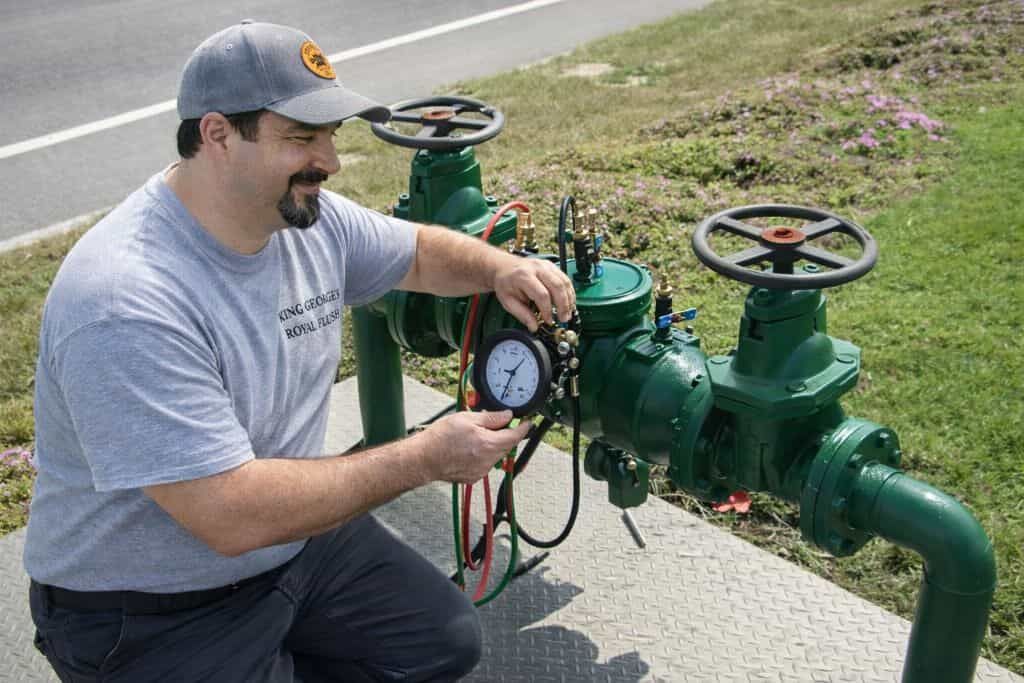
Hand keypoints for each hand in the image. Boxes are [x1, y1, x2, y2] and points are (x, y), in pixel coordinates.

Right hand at [417, 410, 531, 483]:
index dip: (524, 428)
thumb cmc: (440, 438)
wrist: (423, 459)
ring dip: (491, 445)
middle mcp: (487, 460)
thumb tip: (507, 416)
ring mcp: (481, 471)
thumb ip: (491, 418)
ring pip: (495, 455)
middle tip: (494, 424)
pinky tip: (467, 449)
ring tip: (472, 437)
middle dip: (504, 435)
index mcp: (488, 444)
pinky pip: (485, 464)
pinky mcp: (473, 477)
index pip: (515, 436)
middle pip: (506, 446)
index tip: (528, 422)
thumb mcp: (466, 419)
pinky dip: (482, 455)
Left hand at [492, 258, 574, 331]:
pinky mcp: (551, 266)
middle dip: (563, 305)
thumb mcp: (508, 301)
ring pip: (564, 282)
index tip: (548, 321)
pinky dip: (569, 292)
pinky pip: (565, 279)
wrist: (504, 267)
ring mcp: (546, 265)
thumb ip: (522, 314)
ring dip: (569, 299)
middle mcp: (536, 268)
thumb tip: (534, 327)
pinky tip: (568, 303)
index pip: (542, 295)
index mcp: (523, 276)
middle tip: (563, 319)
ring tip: (567, 313)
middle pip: (557, 286)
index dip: (547, 310)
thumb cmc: (505, 283)